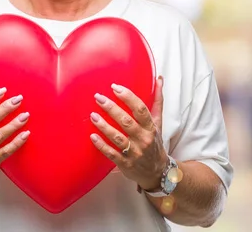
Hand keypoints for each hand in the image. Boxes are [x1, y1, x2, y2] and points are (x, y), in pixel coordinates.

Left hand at [90, 76, 167, 190]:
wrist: (158, 171)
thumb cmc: (155, 142)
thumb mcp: (158, 122)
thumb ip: (157, 100)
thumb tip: (159, 79)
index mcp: (151, 127)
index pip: (140, 109)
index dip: (128, 97)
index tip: (115, 87)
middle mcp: (143, 139)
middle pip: (127, 122)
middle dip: (112, 108)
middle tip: (98, 98)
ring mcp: (135, 152)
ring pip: (118, 138)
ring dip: (104, 126)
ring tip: (92, 115)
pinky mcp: (126, 164)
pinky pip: (112, 154)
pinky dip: (102, 145)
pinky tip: (92, 136)